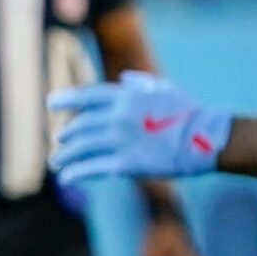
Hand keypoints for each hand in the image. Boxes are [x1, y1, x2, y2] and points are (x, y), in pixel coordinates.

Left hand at [49, 72, 232, 181]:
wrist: (206, 139)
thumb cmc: (189, 113)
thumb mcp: (165, 89)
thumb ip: (141, 83)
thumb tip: (124, 79)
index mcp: (127, 97)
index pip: (87, 96)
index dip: (66, 99)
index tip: (50, 104)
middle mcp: (118, 117)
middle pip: (80, 125)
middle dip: (65, 133)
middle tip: (58, 139)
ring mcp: (120, 140)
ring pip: (80, 147)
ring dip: (64, 155)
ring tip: (56, 161)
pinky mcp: (125, 163)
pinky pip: (92, 167)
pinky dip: (75, 172)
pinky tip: (66, 177)